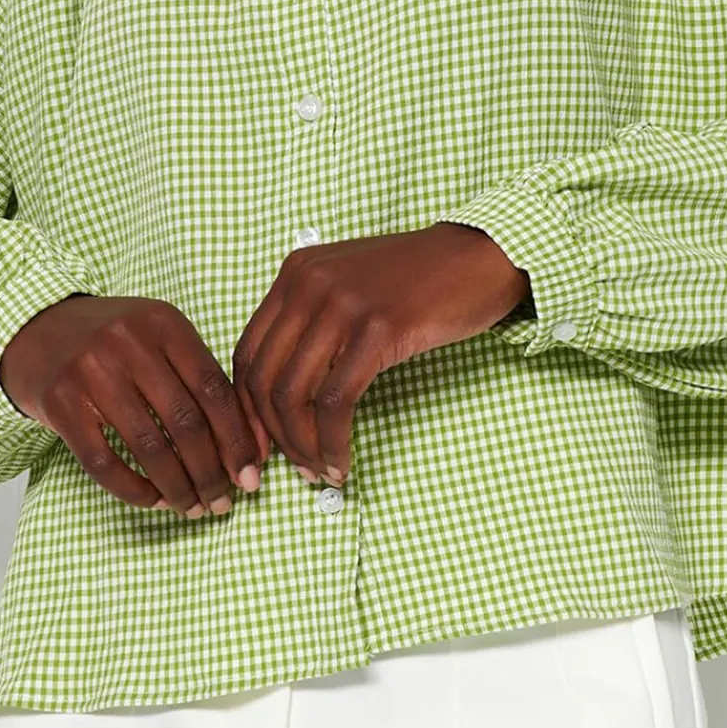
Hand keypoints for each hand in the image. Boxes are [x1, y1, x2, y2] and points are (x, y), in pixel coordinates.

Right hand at [0, 295, 266, 517]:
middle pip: (186, 422)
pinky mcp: (60, 404)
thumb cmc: (113, 342)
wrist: (36, 330)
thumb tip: (249, 448)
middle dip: (212, 472)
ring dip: (179, 488)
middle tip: (224, 503)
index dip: (238, 439)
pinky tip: (154, 501)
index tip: (252, 476)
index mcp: (164, 322)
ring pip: (150, 447)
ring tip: (194, 508)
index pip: (214, 390)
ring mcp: (91, 372)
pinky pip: (105, 463)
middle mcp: (129, 342)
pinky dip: (136, 490)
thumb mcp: (158, 338)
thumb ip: (199, 379)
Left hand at [231, 225, 528, 487]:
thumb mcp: (349, 285)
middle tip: (293, 471)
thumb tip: (282, 396)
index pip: (246, 352)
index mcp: (295, 273)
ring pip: (294, 395)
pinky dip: (332, 442)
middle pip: (263, 378)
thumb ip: (312, 323)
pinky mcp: (377, 330)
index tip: (260, 447)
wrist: (480, 256)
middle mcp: (308, 284)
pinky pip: (336, 401)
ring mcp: (342, 305)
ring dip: (302, 447)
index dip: (247, 410)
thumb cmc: (420, 280)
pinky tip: (343, 462)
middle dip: (271, 437)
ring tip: (321, 471)